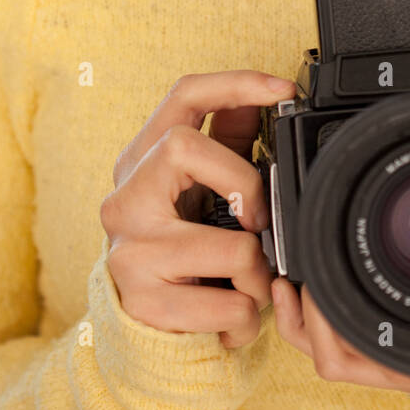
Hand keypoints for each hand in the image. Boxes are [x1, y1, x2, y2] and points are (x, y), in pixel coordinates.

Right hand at [100, 69, 295, 347]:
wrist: (144, 327)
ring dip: (258, 273)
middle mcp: (126, 197)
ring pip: (230, 246)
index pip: (183, 96)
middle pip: (184, 146)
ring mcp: (129, 249)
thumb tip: (261, 98)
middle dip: (244, 185)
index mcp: (143, 159)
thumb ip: (227, 142)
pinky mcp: (141, 302)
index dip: (235, 83)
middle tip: (258, 221)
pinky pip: (228, 305)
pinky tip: (235, 315)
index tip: (284, 90)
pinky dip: (246, 316)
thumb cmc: (180, 247)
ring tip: (251, 284)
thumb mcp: (200, 188)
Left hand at [271, 240, 409, 409]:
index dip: (318, 321)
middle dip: (301, 314)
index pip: (359, 357)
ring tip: (295, 271)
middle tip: (284, 268)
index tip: (302, 282)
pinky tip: (333, 280)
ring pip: (346, 355)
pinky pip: (369, 345)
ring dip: (313, 319)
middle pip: (337, 357)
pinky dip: (340, 318)